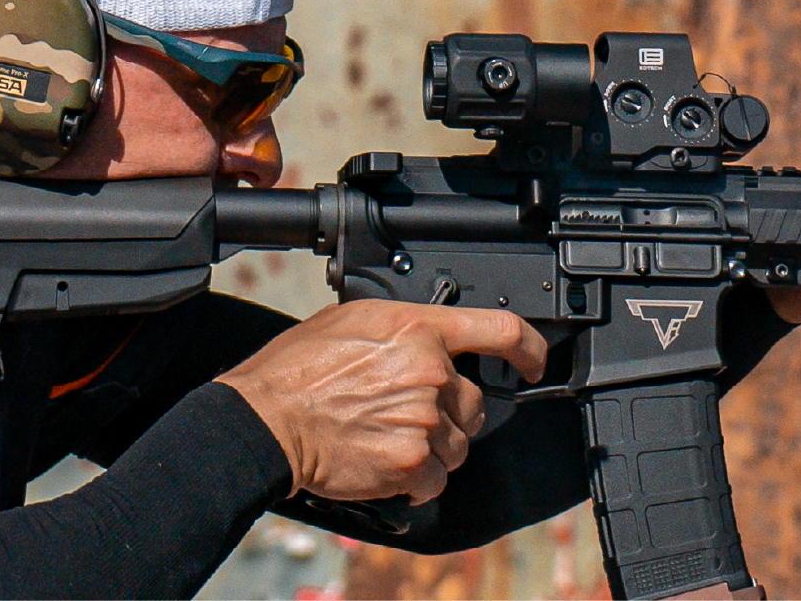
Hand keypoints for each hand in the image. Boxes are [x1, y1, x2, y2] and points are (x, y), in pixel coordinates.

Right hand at [215, 300, 547, 504]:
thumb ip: (403, 327)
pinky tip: (385, 464)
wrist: (265, 419)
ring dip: (433, 449)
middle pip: (474, 402)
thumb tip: (427, 337)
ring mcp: (425, 419)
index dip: (530, 348)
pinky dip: (417, 480)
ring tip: (387, 439)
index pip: (502, 330)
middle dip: (449, 413)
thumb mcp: (351, 320)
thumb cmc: (296, 370)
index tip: (534, 361)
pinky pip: (438, 479)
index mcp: (418, 329)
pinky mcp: (413, 463)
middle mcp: (430, 372)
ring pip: (459, 445)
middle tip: (406, 415)